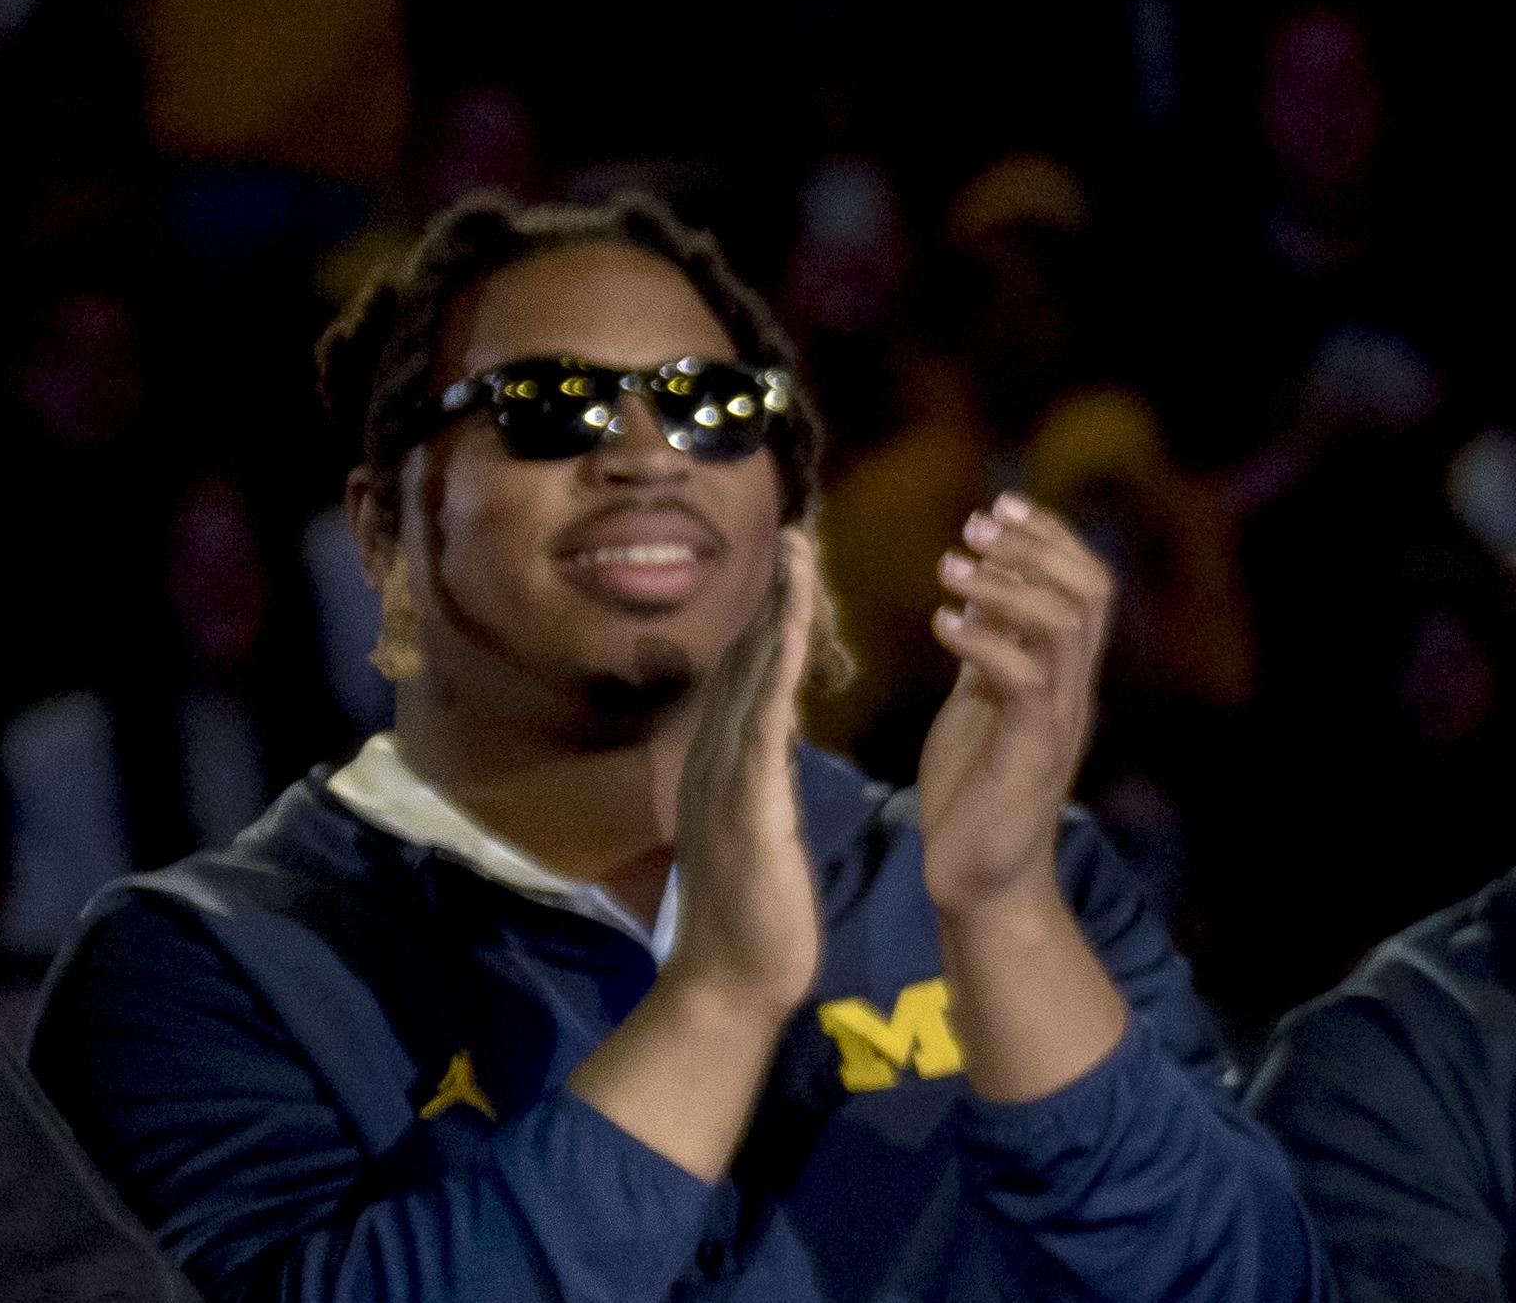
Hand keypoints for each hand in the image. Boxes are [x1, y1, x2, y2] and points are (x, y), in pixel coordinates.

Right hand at [670, 530, 827, 1017]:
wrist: (729, 986)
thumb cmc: (755, 916)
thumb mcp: (759, 830)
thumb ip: (759, 780)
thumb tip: (767, 740)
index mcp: (728, 765)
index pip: (752, 674)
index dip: (773, 614)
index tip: (798, 559)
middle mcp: (716, 760)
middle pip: (745, 660)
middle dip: (773, 595)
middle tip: (797, 529)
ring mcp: (724, 781)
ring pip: (749, 679)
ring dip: (774, 614)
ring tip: (798, 555)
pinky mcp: (744, 807)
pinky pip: (760, 726)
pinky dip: (772, 673)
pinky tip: (788, 631)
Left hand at [918, 495, 1111, 913]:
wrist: (977, 885)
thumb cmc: (974, 797)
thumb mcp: (979, 708)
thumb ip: (988, 655)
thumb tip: (975, 593)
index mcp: (1065, 677)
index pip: (1086, 586)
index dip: (1052, 539)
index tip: (1002, 506)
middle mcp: (1075, 691)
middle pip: (1090, 593)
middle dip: (1037, 547)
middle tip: (980, 521)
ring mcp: (1058, 721)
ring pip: (1066, 626)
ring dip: (1009, 585)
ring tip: (952, 564)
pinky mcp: (1030, 753)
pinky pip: (1023, 679)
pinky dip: (984, 641)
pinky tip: (942, 623)